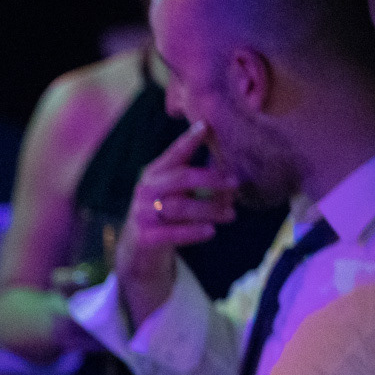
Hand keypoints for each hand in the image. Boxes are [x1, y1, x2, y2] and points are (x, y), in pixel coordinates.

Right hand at [114, 122, 237, 323]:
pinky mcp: (144, 237)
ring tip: (231, 214)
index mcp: (154, 174)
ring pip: (180, 206)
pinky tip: (211, 231)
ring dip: (209, 209)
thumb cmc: (166, 213)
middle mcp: (145, 190)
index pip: (173, 154)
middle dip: (211, 179)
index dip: (188, 140)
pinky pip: (172, 233)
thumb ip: (195, 178)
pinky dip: (193, 232)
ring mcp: (142, 214)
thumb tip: (233, 175)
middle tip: (235, 182)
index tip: (205, 126)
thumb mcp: (175, 190)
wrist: (138, 248)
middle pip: (181, 178)